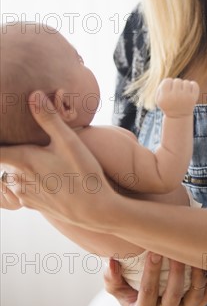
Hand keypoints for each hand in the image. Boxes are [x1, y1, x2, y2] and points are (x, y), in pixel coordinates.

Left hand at [0, 91, 111, 226]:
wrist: (97, 210)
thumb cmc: (84, 173)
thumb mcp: (69, 141)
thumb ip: (49, 118)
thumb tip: (33, 95)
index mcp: (23, 160)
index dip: (0, 140)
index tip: (5, 132)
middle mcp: (17, 179)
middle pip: (4, 161)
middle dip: (12, 150)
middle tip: (36, 144)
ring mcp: (24, 194)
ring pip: (11, 175)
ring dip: (20, 166)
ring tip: (42, 158)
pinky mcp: (32, 205)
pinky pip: (21, 189)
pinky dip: (27, 180)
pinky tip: (49, 175)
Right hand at [104, 254, 206, 305]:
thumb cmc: (136, 299)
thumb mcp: (121, 294)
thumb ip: (113, 280)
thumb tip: (112, 261)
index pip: (147, 291)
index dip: (151, 271)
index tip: (153, 249)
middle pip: (173, 294)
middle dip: (176, 270)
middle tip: (176, 248)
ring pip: (194, 297)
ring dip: (196, 275)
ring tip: (194, 254)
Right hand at [156, 79, 199, 117]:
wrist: (178, 116)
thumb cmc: (168, 104)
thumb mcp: (159, 99)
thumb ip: (161, 87)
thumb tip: (169, 80)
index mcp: (165, 97)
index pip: (167, 80)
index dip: (168, 84)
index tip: (169, 90)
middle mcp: (175, 97)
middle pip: (177, 81)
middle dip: (176, 85)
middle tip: (176, 92)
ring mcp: (185, 97)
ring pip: (186, 82)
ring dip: (184, 85)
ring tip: (182, 92)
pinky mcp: (193, 98)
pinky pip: (194, 84)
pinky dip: (193, 85)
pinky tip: (189, 91)